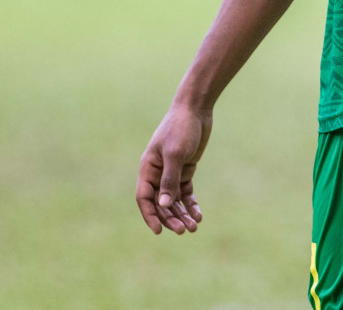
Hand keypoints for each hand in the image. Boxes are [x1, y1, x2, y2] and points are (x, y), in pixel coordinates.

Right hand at [136, 103, 210, 234]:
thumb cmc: (181, 129)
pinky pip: (185, 193)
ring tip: (194, 227)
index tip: (159, 231)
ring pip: (174, 200)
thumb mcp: (175, 154)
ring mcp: (172, 172)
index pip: (144, 198)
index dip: (150, 216)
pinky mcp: (185, 169)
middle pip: (161, 203)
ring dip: (182, 214)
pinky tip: (198, 215)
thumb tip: (164, 205)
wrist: (196, 110)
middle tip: (183, 231)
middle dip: (171, 218)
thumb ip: (169, 180)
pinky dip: (191, 204)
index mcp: (148, 168)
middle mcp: (157, 173)